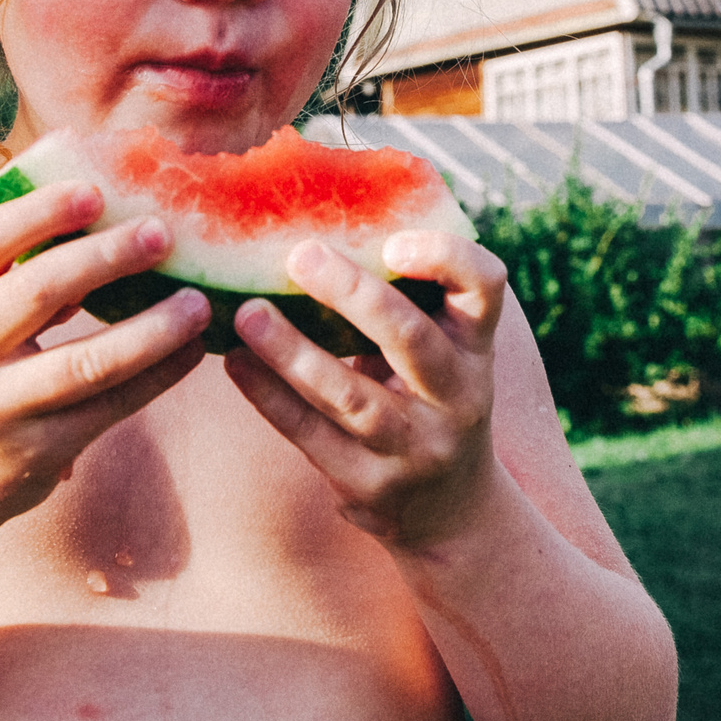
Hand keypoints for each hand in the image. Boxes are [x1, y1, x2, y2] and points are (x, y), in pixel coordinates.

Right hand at [0, 181, 208, 532]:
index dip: (39, 212)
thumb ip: (10, 282)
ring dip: (152, 328)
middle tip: (161, 233)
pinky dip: (157, 375)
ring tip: (197, 302)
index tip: (94, 192)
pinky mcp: (38, 451)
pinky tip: (190, 350)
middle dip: (106, 256)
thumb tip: (103, 227)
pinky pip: (110, 405)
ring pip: (87, 361)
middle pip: (38, 291)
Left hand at [222, 230, 508, 547]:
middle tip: (299, 256)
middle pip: (411, 338)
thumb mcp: (446, 350)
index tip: (394, 241)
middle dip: (354, 294)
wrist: (454, 515)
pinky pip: (311, 438)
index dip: (446, 257)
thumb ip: (409, 296)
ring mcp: (415, 447)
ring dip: (292, 352)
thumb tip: (323, 205)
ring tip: (245, 316)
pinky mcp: (370, 487)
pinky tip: (234, 364)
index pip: (486, 286)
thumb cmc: (431, 398)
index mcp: (476, 345)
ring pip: (350, 397)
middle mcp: (457, 395)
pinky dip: (269, 397)